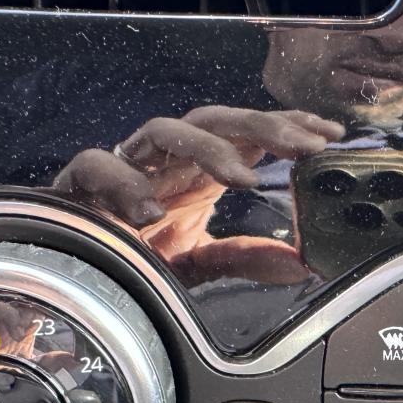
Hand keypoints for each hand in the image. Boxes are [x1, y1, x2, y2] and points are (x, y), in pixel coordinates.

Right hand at [52, 107, 344, 281]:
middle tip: (303, 147)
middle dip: (263, 128)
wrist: (72, 281)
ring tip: (242, 176)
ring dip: (207, 148)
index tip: (330, 136)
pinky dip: (123, 183)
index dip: (287, 128)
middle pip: (217, 121)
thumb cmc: (135, 262)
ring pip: (164, 130)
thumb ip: (244, 256)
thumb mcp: (201, 263)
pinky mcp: (80, 185)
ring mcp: (126, 167)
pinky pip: (97, 166)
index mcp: (198, 173)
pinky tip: (153, 209)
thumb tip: (299, 262)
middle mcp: (166, 162)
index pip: (247, 134)